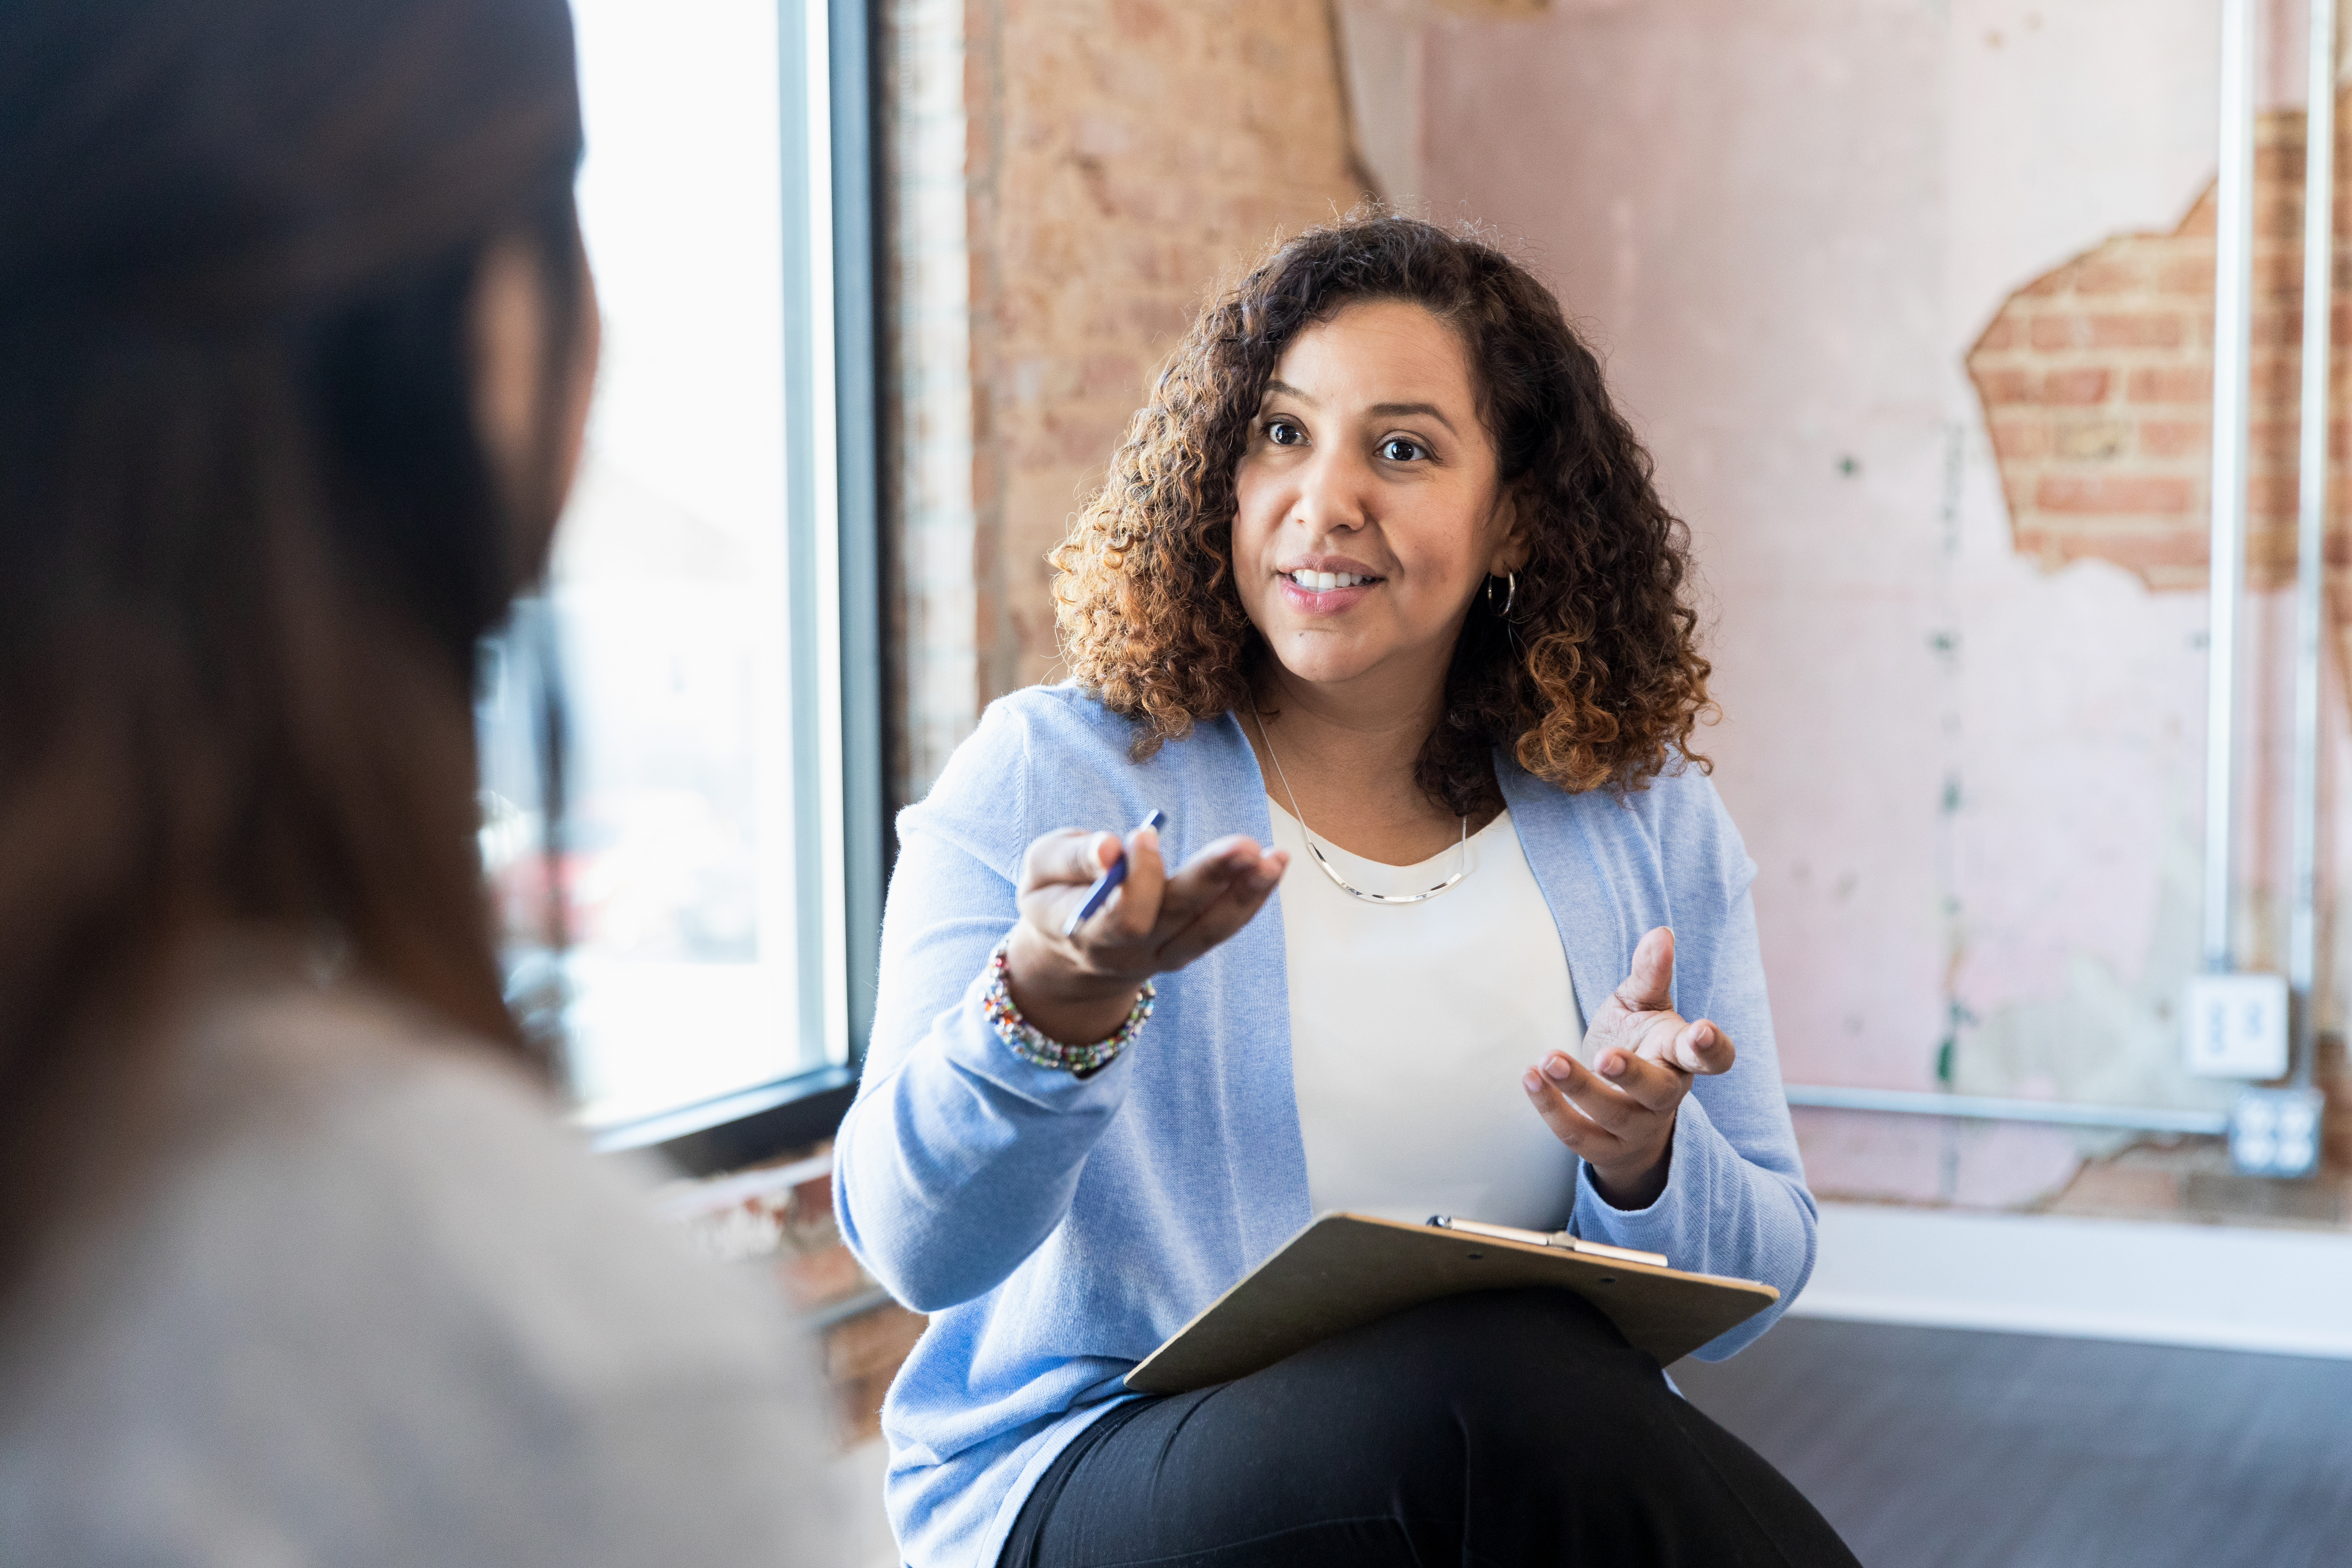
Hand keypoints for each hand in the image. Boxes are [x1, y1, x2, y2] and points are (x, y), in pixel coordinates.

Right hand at [1003, 821, 1287, 1044]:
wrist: (1068, 957)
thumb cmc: (1054, 897)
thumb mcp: (1039, 872)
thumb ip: (1070, 859)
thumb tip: (1110, 847)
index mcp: (1088, 932)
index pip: (1123, 916)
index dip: (1138, 878)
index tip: (1142, 834)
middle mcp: (1132, 951)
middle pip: (1176, 918)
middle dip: (1211, 879)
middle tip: (1244, 845)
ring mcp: (1164, 953)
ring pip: (1209, 928)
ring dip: (1246, 892)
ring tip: (1274, 858)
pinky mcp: (1187, 948)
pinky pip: (1222, 926)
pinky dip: (1250, 896)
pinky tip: (1276, 864)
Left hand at [1520, 927, 1735, 1209]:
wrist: (1620, 1106)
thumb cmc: (1637, 1044)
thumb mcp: (1641, 1006)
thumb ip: (1650, 974)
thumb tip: (1661, 933)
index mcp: (1680, 1057)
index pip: (1711, 1058)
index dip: (1713, 1048)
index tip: (1702, 1030)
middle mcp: (1665, 1095)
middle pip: (1658, 1091)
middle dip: (1632, 1074)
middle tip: (1604, 1055)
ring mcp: (1636, 1126)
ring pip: (1612, 1115)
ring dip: (1577, 1088)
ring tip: (1547, 1060)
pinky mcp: (1604, 1148)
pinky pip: (1578, 1135)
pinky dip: (1550, 1108)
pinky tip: (1529, 1077)